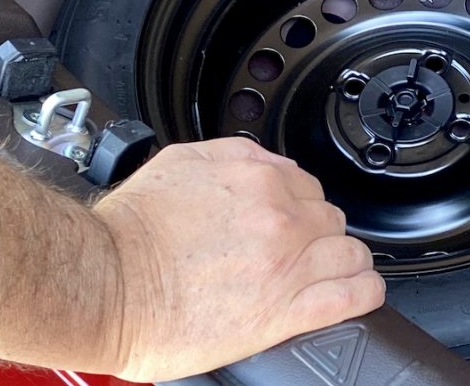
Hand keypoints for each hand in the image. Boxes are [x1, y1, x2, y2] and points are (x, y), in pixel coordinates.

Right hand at [92, 138, 384, 381]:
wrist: (105, 285)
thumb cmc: (128, 234)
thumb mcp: (179, 165)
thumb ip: (231, 159)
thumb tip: (261, 165)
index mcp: (255, 175)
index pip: (307, 185)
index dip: (300, 208)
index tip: (293, 224)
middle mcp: (278, 214)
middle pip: (330, 219)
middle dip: (318, 236)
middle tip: (299, 254)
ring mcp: (288, 262)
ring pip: (351, 254)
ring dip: (346, 263)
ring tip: (334, 275)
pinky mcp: (288, 309)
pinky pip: (354, 294)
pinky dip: (364, 292)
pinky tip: (358, 294)